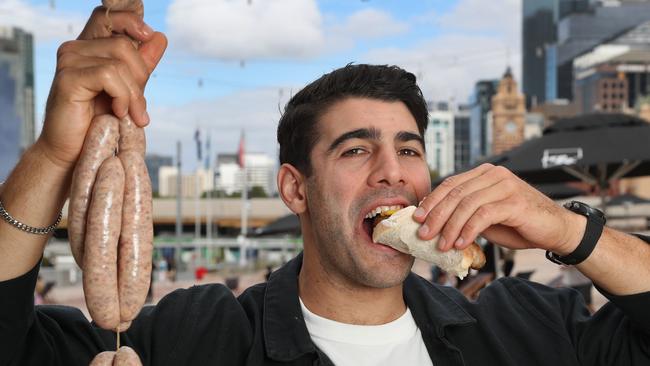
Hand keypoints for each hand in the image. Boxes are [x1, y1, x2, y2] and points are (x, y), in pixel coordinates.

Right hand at [36, 6, 166, 170]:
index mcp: (89, 48)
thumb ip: (141, 65)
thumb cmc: (99, 123)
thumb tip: (159, 37)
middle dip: (141, 76)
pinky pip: (109, 75)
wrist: (75, 153)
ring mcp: (69, 61)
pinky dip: (123, 97)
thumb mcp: (127, 91)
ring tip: (131, 115)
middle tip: (139, 107)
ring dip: (134, 93)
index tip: (148, 36)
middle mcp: (75, 49)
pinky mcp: (68, 78)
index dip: (132, 21)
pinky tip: (119, 113)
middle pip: (124, 44)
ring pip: (120, 61)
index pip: (110, 15)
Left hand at [412, 164, 584, 254]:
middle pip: (455, 193)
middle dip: (436, 215)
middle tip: (423, 234)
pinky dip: (468, 230)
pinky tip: (461, 244)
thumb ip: (465, 213)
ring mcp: (505, 186)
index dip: (432, 201)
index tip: (417, 218)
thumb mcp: (486, 216)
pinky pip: (483, 215)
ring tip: (442, 245)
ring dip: (450, 227)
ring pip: (466, 204)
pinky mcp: (514, 202)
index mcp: (484, 174)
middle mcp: (494, 175)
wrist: (556, 230)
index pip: (450, 184)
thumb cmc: (519, 224)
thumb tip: (434, 224)